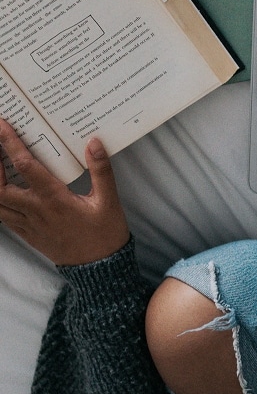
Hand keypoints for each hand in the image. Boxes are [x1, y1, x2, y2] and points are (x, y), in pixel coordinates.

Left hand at [0, 119, 129, 265]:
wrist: (99, 268)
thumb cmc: (105, 233)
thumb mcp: (109, 200)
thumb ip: (100, 170)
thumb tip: (93, 142)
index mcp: (54, 199)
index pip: (25, 166)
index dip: (10, 144)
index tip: (2, 125)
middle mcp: (35, 211)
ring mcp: (28, 225)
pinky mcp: (27, 234)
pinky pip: (3, 216)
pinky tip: (3, 191)